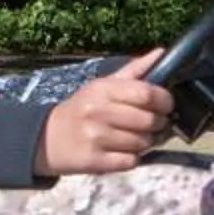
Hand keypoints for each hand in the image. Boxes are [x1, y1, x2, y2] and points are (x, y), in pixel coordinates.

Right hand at [36, 54, 174, 174]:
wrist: (47, 139)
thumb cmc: (82, 109)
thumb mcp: (102, 86)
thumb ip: (134, 71)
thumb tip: (161, 53)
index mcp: (103, 89)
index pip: (146, 93)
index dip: (164, 100)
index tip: (166, 105)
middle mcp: (97, 112)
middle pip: (148, 120)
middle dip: (159, 124)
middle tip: (154, 124)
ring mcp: (95, 138)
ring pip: (142, 143)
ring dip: (146, 142)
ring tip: (135, 137)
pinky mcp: (94, 161)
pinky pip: (130, 161)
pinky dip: (132, 158)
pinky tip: (122, 151)